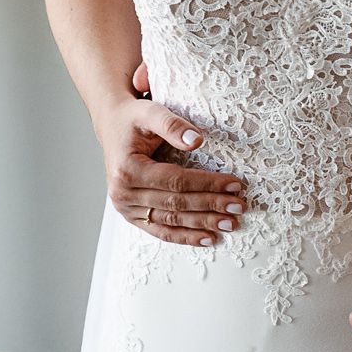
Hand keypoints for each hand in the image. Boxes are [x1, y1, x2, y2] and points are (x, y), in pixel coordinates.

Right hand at [101, 73, 246, 247]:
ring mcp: (126, 209)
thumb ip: (172, 124)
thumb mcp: (149, 112)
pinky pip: (161, 230)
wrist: (112, 127)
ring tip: (230, 224)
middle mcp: (123, 194)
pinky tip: (208, 239)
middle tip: (239, 207)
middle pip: (176, 204)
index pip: (175, 181)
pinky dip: (185, 237)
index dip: (207, 184)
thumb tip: (196, 141)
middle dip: (211, 206)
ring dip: (202, 225)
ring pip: (171, 221)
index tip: (235, 184)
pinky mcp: (132, 217)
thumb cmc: (132, 120)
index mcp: (127, 170)